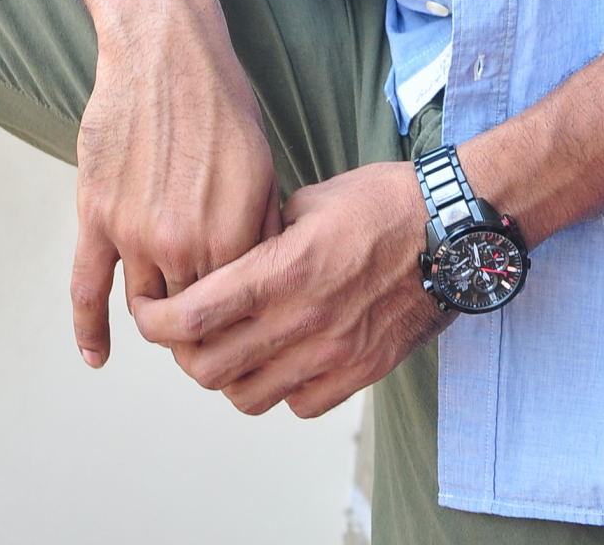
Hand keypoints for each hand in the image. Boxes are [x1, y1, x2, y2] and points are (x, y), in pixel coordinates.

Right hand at [70, 0, 282, 369]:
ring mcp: (135, 234)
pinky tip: (97, 357)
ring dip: (155, 311)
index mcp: (235, 232)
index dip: (238, 319)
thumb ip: (261, 228)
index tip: (238, 328)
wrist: (165, 53)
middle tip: (203, 327)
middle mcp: (185, 242)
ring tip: (165, 318)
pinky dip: (89, 329)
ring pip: (144, 303)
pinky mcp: (96, 217)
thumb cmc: (220, 103)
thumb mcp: (263, 166)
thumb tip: (263, 278)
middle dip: (198, 322)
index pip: (237, 307)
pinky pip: (86, 289)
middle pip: (190, 314)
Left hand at [130, 161, 454, 416]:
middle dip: (183, 353)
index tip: (148, 311)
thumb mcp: (313, 196)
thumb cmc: (387, 201)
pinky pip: (298, 406)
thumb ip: (264, 228)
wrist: (455, 231)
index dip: (155, 321)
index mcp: (285, 269)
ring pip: (247, 397)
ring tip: (232, 347)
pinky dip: (279, 390)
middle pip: (209, 368)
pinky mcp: (361, 372)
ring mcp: (333, 353)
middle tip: (186, 331)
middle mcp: (303, 319)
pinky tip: (283, 358)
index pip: (195, 316)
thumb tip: (232, 250)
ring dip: (228, 376)